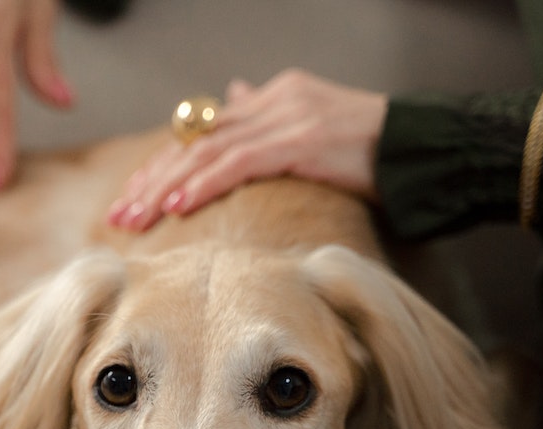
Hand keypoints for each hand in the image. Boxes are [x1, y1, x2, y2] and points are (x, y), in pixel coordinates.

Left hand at [107, 70, 388, 230]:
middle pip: (195, 138)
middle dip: (152, 178)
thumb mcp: (311, 129)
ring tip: (136, 216)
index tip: (134, 196)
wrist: (421, 150)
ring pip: (207, 150)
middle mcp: (273, 101)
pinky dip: (202, 185)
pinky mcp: (299, 140)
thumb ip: (267, 119)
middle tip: (121, 213)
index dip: (164, 164)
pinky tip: (177, 207)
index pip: (203, 131)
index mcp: (273, 98)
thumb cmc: (373, 152)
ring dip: (166, 186)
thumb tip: (233, 98)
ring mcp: (285, 118)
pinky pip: (237, 163)